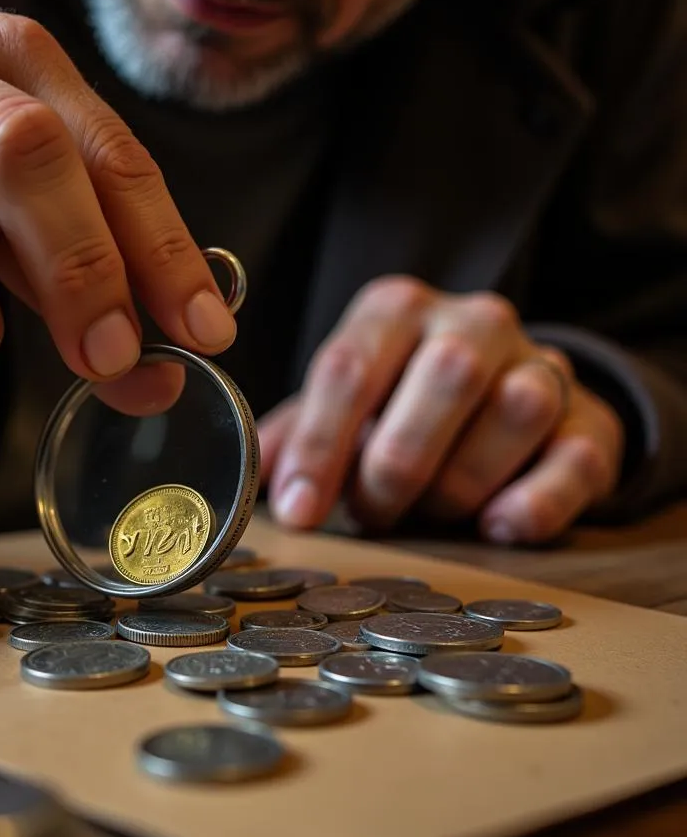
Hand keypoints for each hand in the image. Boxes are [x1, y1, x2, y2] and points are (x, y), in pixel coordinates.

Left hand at [258, 277, 623, 543]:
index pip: (349, 366)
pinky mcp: (591, 419)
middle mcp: (473, 321)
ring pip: (515, 410)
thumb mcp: (341, 408)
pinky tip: (495, 528)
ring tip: (428, 513)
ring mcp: (540, 363)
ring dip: (460, 481)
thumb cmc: (397, 405)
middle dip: (396, 463)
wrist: (499, 393)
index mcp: (395, 308)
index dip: (318, 445)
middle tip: (372, 513)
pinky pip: (576, 459)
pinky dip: (534, 503)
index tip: (299, 511)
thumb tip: (246, 482)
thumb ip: (294, 435)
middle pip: (442, 376)